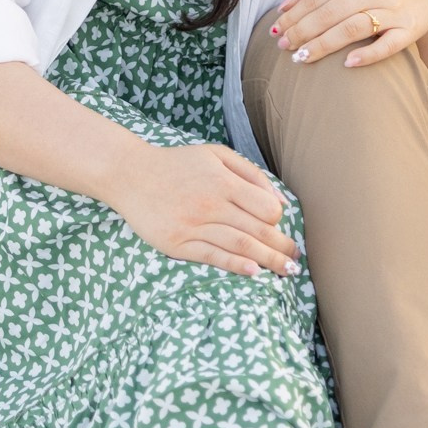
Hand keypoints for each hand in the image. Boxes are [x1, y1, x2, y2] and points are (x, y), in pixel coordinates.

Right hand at [108, 141, 297, 275]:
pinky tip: (254, 272)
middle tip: (296, 261)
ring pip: (240, 246)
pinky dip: (236, 265)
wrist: (131, 175)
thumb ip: (250, 174)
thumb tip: (278, 202)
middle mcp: (212, 204)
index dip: (278, 220)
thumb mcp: (216, 154)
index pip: (266, 209)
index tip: (279, 228)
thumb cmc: (178, 164)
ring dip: (268, 261)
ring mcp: (194, 225)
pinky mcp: (178, 243)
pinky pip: (212, 256)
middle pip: (258, 231)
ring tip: (286, 271)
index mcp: (224, 181)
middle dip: (281, 248)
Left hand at [269, 0, 427, 71]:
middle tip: (284, 48)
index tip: (276, 32)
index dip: (294, 16)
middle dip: (303, 32)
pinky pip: (389, 44)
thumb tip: (284, 6)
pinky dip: (369, 54)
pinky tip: (348, 64)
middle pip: (331, 13)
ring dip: (324, 44)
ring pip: (353, 28)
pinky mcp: (410, 28)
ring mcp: (393, 9)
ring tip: (302, 58)